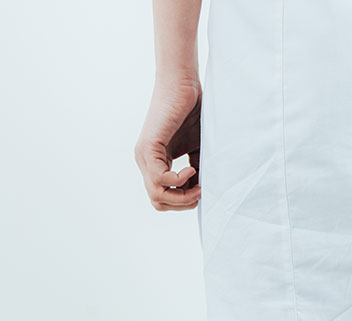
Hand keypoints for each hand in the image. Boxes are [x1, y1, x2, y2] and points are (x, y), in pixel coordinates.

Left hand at [134, 78, 201, 210]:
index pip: (163, 197)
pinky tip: (191, 169)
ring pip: (156, 195)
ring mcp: (144, 156)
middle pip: (158, 201)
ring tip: (199, 184)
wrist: (183, 86)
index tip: (204, 190)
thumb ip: (199, 169)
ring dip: (182, 196)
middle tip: (202, 191)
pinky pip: (159, 179)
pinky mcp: (148, 147)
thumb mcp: (198, 148)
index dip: (185, 201)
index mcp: (157, 163)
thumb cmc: (193, 112)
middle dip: (183, 203)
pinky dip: (178, 180)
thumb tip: (206, 191)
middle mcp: (146, 162)